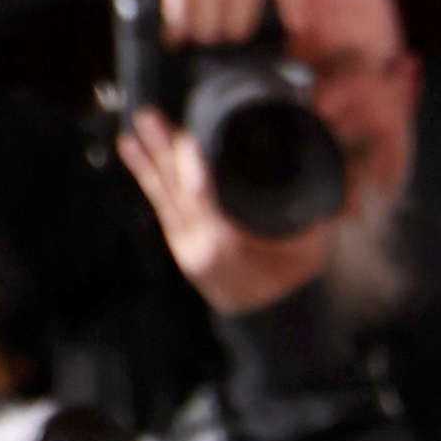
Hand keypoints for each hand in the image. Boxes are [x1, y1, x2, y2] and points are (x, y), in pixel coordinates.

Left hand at [117, 106, 330, 318]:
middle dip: (164, 151)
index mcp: (230, 245)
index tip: (189, 137)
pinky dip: (147, 176)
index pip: (207, 196)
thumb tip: (301, 169)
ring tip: (134, 130)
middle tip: (148, 119)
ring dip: (148, 160)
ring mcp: (188, 248)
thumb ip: (298, 211)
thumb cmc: (294, 281)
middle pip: (180, 190)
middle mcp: (203, 245)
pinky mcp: (181, 247)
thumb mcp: (306, 247)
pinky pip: (161, 206)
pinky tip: (133, 152)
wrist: (276, 321)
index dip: (196, 165)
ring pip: (165, 196)